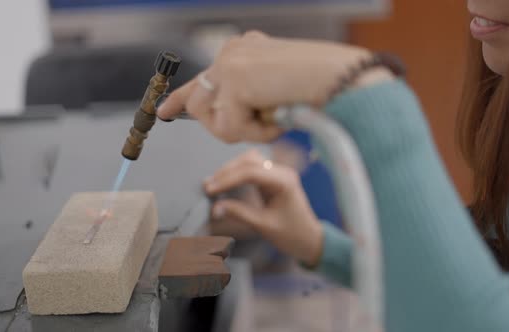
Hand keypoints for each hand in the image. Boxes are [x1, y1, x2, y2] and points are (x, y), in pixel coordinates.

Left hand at [157, 31, 371, 142]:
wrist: (344, 79)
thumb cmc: (324, 87)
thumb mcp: (278, 90)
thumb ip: (250, 97)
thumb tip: (226, 117)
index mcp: (244, 49)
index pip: (204, 76)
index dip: (181, 96)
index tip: (164, 111)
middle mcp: (232, 51)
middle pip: (198, 102)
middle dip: (222, 124)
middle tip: (257, 124)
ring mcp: (230, 63)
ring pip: (208, 116)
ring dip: (242, 129)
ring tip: (273, 117)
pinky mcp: (234, 81)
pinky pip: (230, 129)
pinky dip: (258, 134)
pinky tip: (279, 117)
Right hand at [205, 149, 323, 266]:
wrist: (310, 240)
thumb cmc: (292, 235)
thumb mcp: (264, 226)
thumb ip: (240, 213)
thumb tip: (216, 207)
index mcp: (284, 181)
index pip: (251, 172)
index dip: (228, 179)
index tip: (210, 189)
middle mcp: (282, 172)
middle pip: (250, 160)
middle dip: (227, 171)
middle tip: (208, 186)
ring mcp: (278, 174)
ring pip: (250, 161)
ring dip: (231, 170)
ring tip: (214, 184)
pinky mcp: (273, 179)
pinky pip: (253, 169)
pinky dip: (237, 173)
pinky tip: (225, 183)